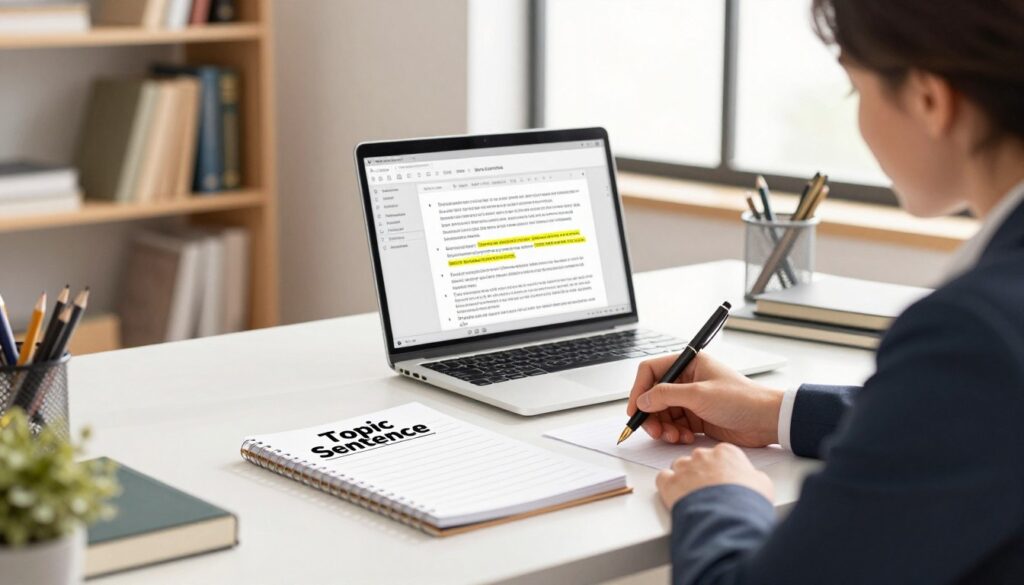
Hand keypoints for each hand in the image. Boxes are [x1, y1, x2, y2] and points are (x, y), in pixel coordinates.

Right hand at [626, 352, 783, 446]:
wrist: (767, 421)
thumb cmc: (741, 399)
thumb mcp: (699, 394)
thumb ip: (666, 396)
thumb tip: (642, 401)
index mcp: (689, 364)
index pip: (651, 371)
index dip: (639, 389)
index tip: (634, 409)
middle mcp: (688, 380)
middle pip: (654, 396)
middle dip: (651, 414)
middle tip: (653, 430)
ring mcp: (692, 400)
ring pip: (663, 413)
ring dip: (663, 427)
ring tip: (673, 437)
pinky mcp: (697, 417)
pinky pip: (675, 425)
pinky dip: (675, 434)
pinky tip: (684, 438)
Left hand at [656, 443, 773, 508]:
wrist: (729, 518)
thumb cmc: (747, 501)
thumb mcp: (761, 484)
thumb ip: (751, 475)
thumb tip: (751, 480)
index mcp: (726, 452)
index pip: (718, 455)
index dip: (720, 470)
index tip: (722, 480)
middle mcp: (702, 455)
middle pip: (698, 460)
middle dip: (701, 474)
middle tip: (708, 492)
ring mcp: (684, 467)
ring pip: (679, 467)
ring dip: (684, 479)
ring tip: (694, 497)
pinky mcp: (670, 482)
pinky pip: (664, 478)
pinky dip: (668, 486)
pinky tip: (678, 497)